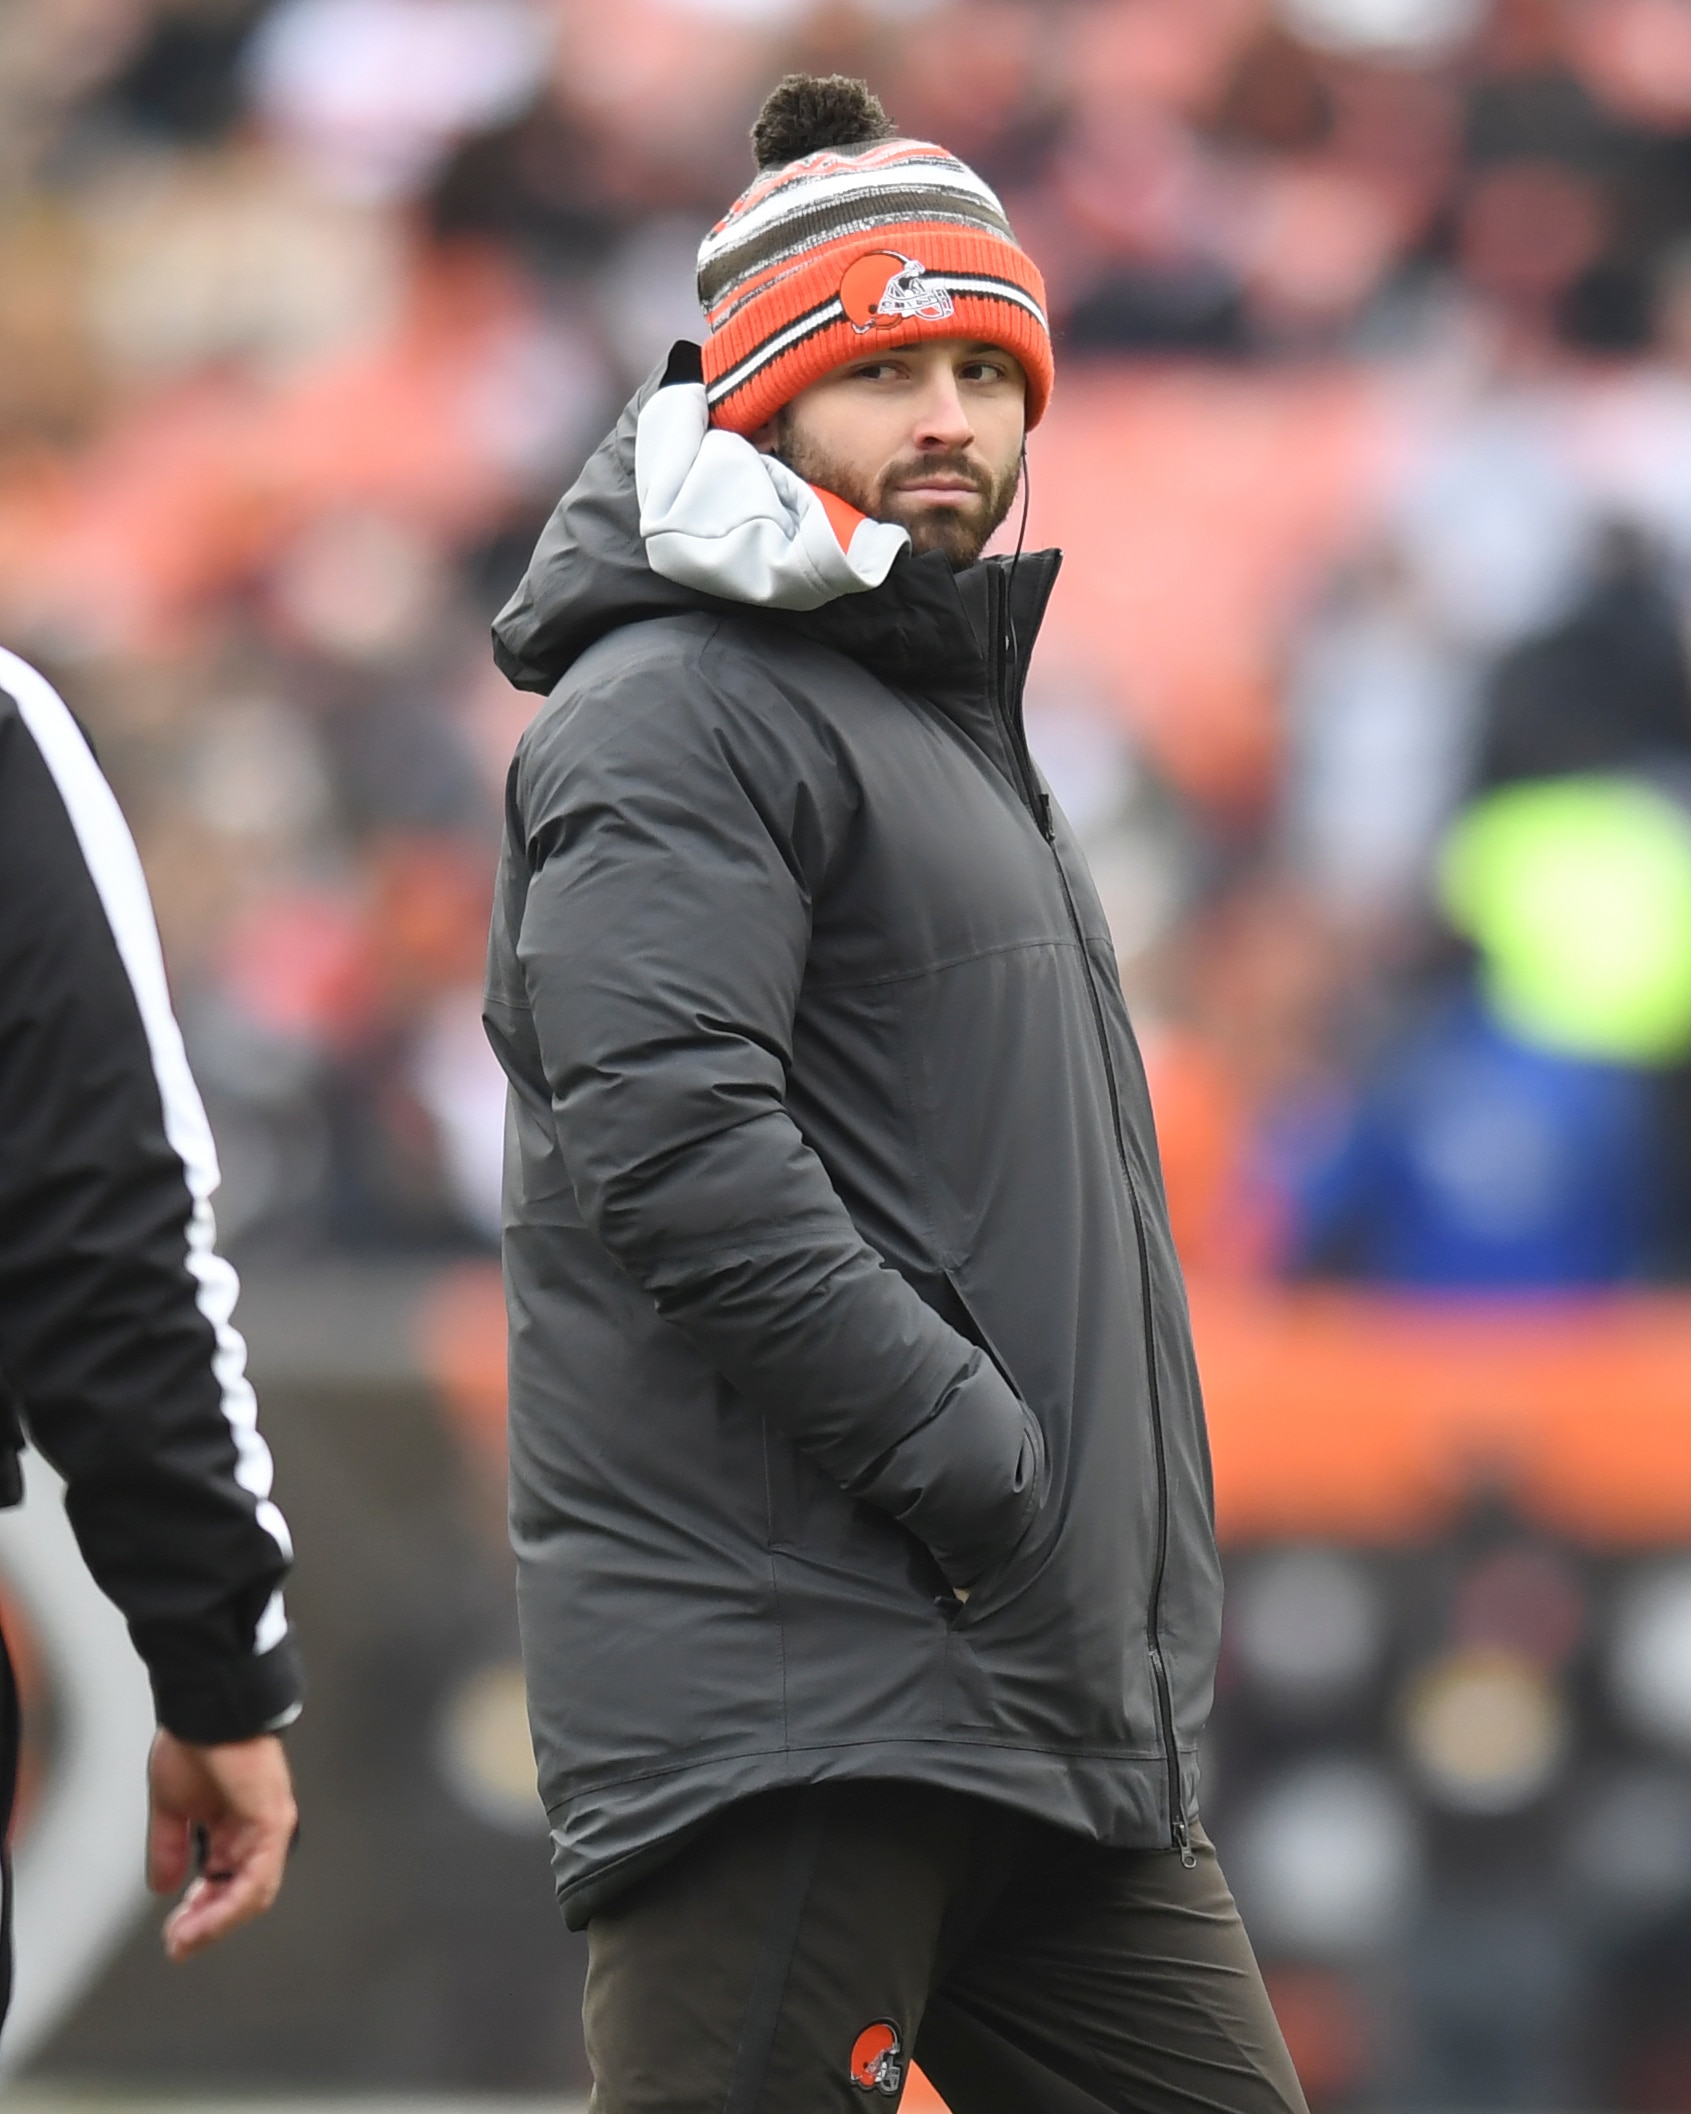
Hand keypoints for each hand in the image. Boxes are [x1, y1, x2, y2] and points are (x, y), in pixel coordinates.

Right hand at [147, 1729, 296, 1961]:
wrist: (205, 1708)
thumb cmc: (192, 1743)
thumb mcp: (173, 1807)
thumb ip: (170, 1847)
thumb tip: (162, 1888)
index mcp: (236, 1826)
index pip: (226, 1883)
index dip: (201, 1912)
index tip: (175, 1936)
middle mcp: (257, 1830)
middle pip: (241, 1894)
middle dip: (207, 1925)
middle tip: (177, 1946)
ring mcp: (269, 1826)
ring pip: (252, 1894)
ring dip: (216, 1923)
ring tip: (185, 1941)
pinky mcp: (273, 1822)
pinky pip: (258, 1877)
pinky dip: (230, 1905)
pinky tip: (203, 1920)